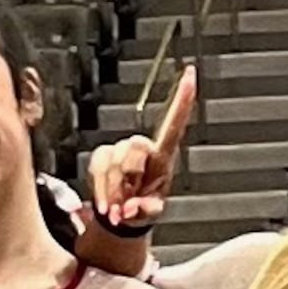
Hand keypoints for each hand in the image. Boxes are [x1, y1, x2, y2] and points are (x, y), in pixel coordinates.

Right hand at [84, 67, 196, 235]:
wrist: (122, 217)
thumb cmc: (143, 208)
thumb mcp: (151, 212)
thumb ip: (145, 210)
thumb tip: (132, 209)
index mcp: (163, 156)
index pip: (174, 122)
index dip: (182, 98)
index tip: (190, 72)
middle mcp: (142, 147)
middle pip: (133, 148)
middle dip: (127, 179)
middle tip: (125, 204)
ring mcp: (120, 149)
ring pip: (112, 160)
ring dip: (112, 190)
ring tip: (117, 209)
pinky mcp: (102, 155)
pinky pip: (97, 166)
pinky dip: (99, 188)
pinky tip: (105, 204)